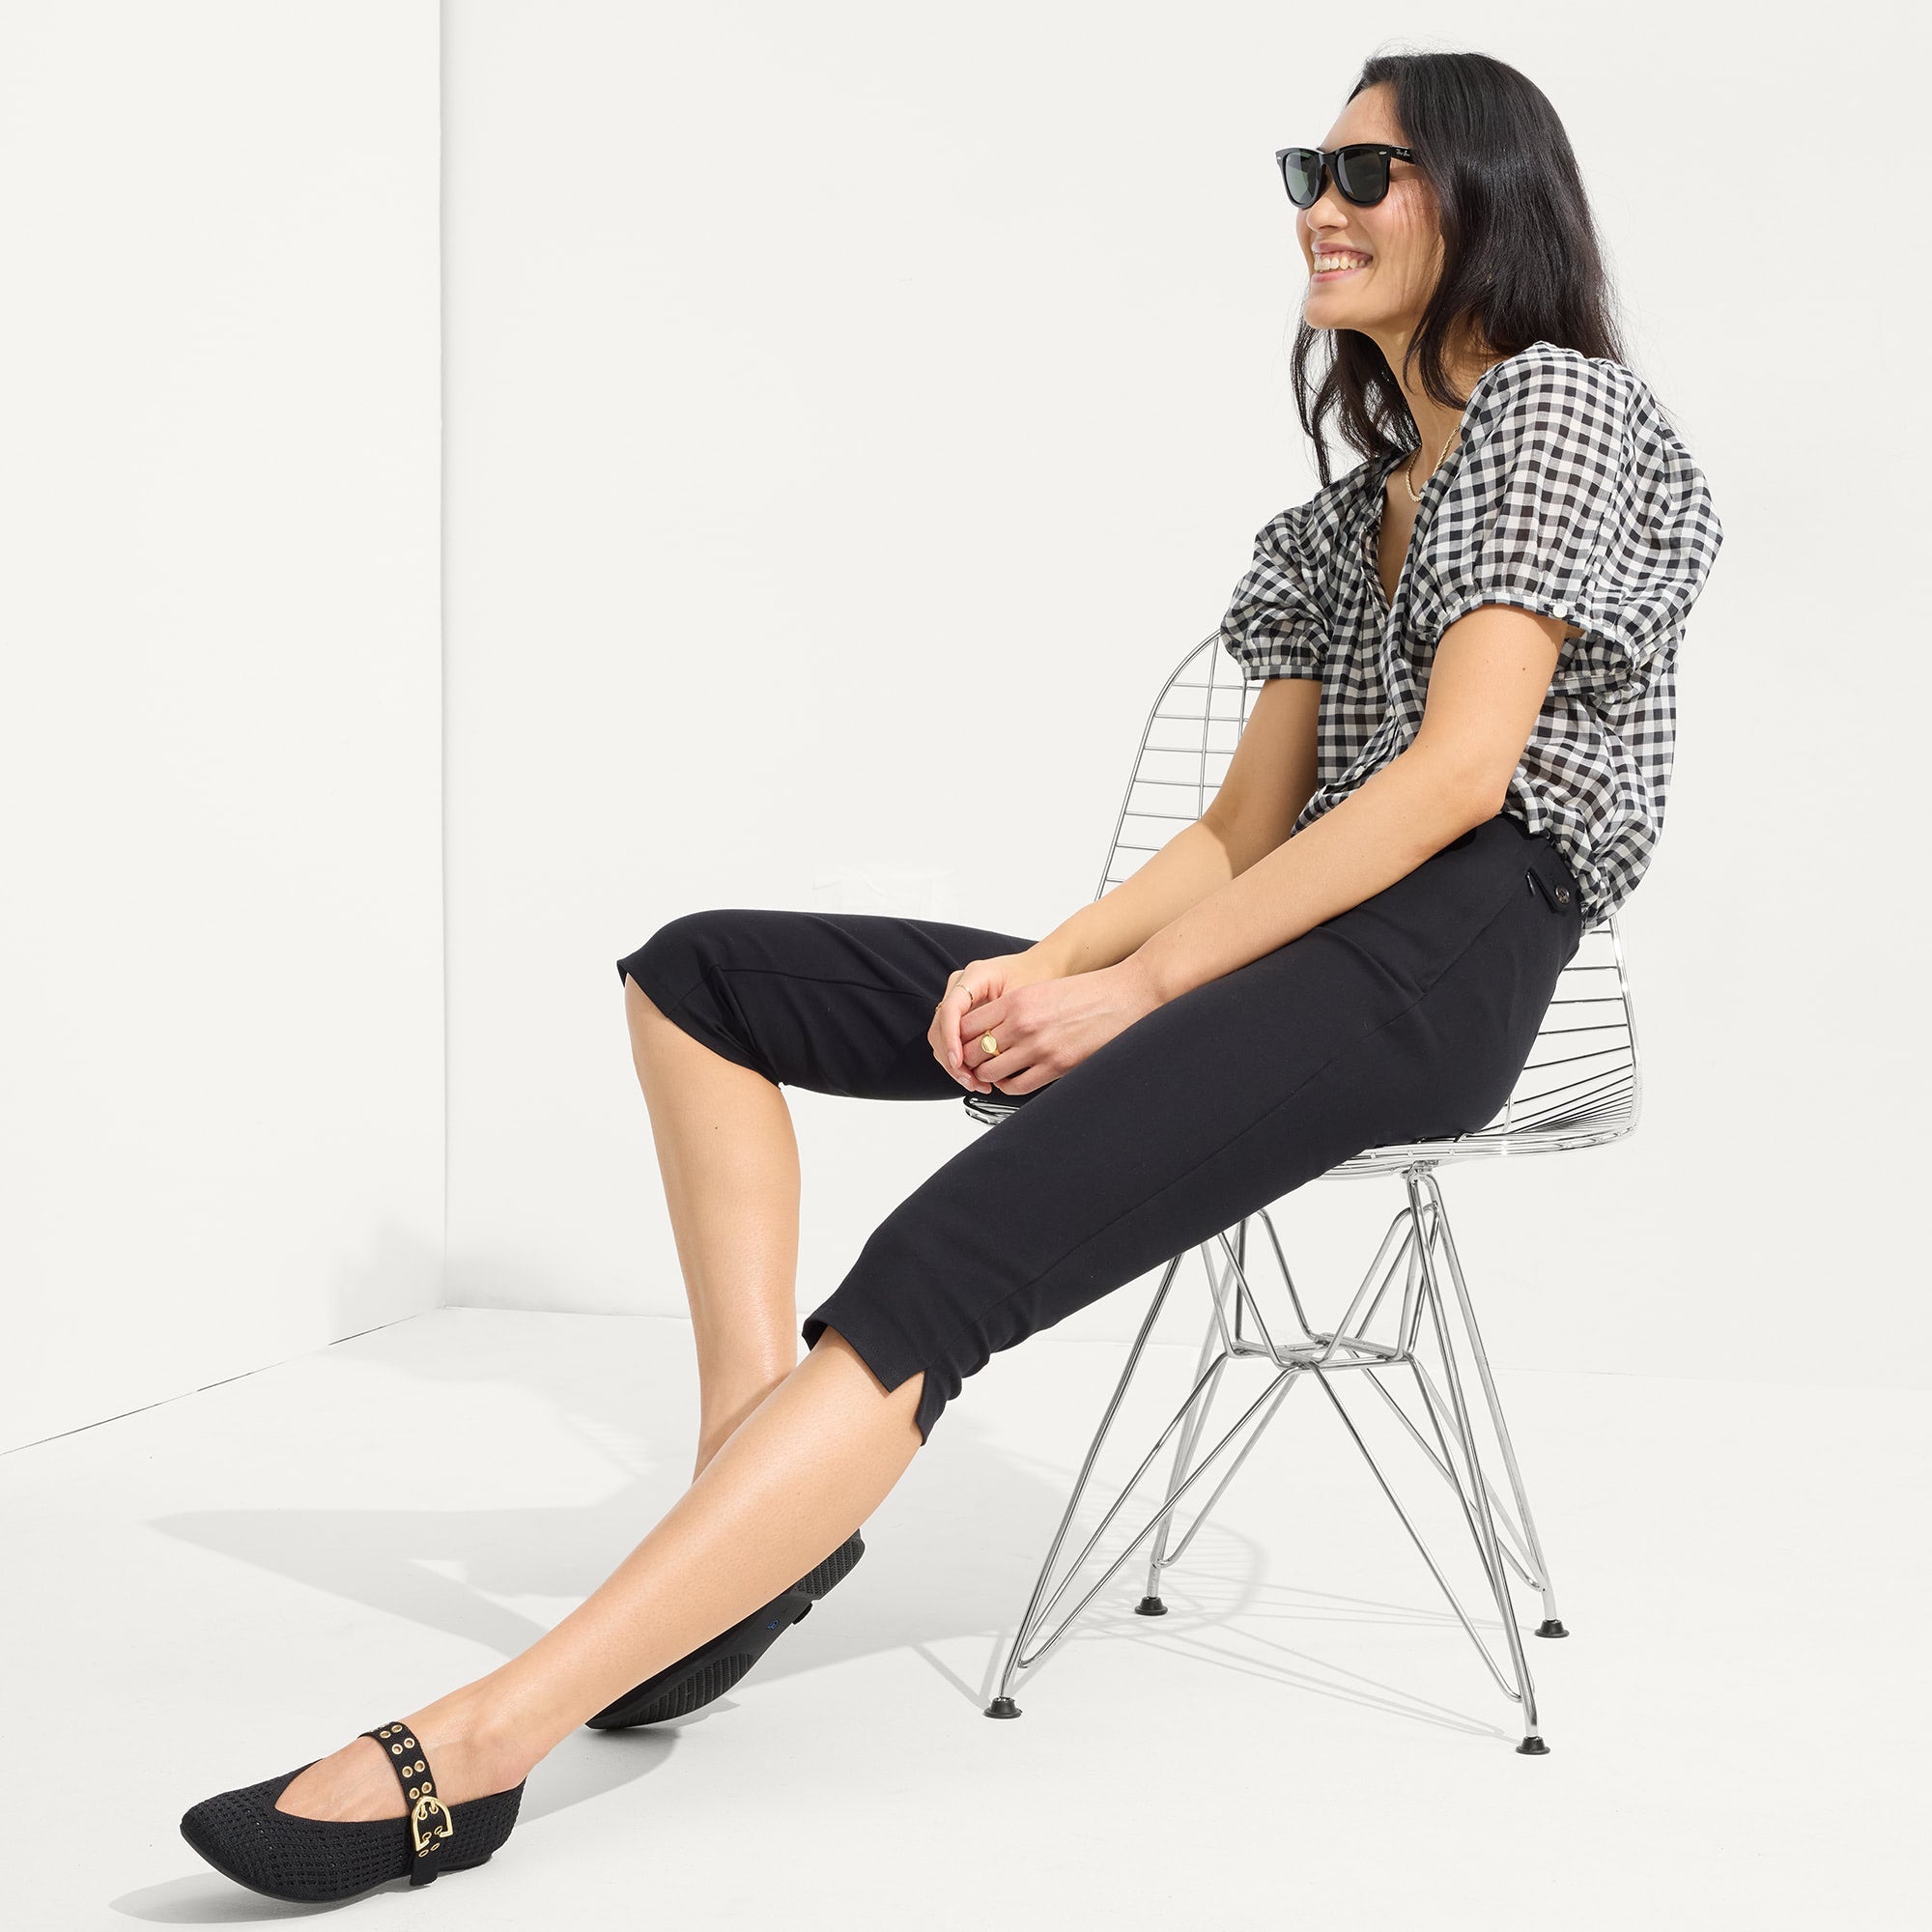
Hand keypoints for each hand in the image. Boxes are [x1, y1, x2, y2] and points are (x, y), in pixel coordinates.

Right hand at [929, 951, 1058, 1092]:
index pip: (950, 1009)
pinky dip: (959, 1060)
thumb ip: (1006, 1022)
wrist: (1039, 969)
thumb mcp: (1025, 999)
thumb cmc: (1036, 979)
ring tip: (975, 1083)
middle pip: (940, 1027)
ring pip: (940, 1038)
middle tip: (970, 1080)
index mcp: (975, 975)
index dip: (951, 1038)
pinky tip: (975, 1075)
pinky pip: (951, 1039)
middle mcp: (960, 985)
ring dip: (954, 1064)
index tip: (959, 1062)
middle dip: (951, 1058)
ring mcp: (957, 999)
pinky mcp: (960, 1014)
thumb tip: (992, 1056)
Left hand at [933, 957, 1163, 1096]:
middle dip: (969, 1060)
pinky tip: (1013, 1079)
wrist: (1125, 996)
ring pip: (990, 1072)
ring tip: (994, 1073)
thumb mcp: (1040, 991)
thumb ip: (1012, 1009)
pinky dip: (1008, 1086)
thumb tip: (987, 1032)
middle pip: (973, 1050)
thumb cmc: (1087, 992)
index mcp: (1016, 1000)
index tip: (963, 1044)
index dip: (959, 1038)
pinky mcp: (1056, 1066)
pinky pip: (1016, 1086)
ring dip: (987, 1076)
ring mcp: (1038, 1047)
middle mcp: (1022, 1023)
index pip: (966, 1025)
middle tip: (974, 1063)